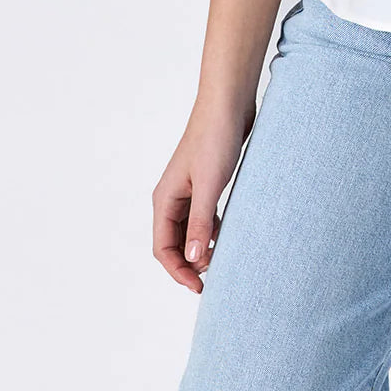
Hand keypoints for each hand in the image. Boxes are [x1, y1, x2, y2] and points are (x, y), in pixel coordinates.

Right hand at [152, 100, 256, 292]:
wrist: (228, 103)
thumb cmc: (216, 138)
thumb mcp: (209, 184)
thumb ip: (200, 223)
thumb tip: (192, 260)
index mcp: (165, 199)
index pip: (162, 248)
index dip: (177, 271)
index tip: (199, 287)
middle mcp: (172, 197)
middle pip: (173, 243)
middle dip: (189, 264)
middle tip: (213, 278)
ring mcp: (189, 189)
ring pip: (189, 230)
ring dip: (201, 247)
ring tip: (221, 260)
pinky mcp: (206, 182)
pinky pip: (203, 216)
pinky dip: (211, 230)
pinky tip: (227, 235)